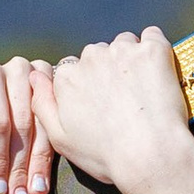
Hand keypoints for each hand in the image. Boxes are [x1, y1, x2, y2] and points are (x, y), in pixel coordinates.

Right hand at [43, 33, 193, 193]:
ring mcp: (121, 51)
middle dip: (108, 71)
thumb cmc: (106, 156)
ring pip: (123, 44)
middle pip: (97, 55)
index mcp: (67, 78)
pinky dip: (154, 49)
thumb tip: (35, 77)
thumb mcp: (61, 140)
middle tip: (124, 101)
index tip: (102, 105)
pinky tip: (158, 73)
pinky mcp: (151, 50)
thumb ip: (43, 104)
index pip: (73, 70)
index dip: (88, 88)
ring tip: (142, 91)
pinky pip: (151, 36)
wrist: (150, 157)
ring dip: (130, 60)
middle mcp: (90, 58)